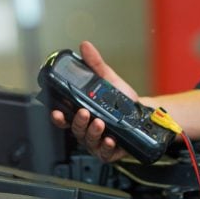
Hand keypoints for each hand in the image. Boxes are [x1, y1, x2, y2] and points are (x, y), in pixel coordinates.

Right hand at [49, 41, 135, 162]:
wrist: (143, 114)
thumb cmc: (121, 101)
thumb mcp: (107, 79)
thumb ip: (95, 64)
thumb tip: (85, 46)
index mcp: (82, 114)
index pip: (64, 118)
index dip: (58, 117)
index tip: (57, 112)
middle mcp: (87, 129)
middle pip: (76, 130)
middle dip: (78, 122)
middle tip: (85, 113)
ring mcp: (97, 142)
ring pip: (88, 141)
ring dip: (92, 132)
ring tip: (100, 122)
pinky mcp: (110, 151)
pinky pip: (105, 152)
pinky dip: (107, 146)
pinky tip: (111, 139)